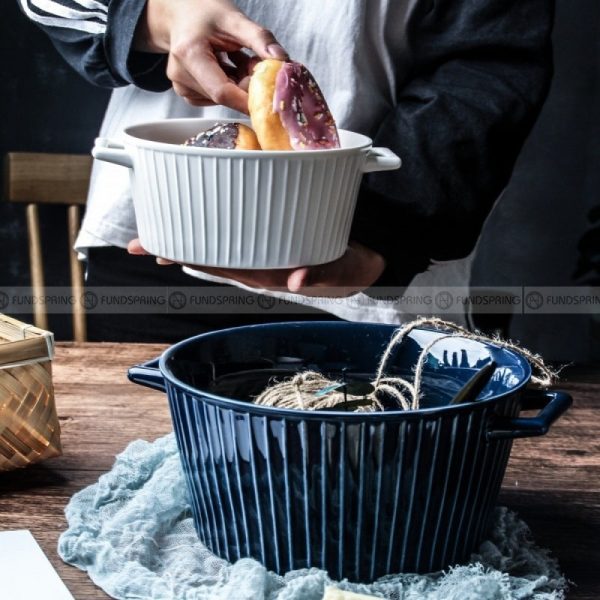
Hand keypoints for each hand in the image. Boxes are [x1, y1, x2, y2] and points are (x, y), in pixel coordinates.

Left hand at [127, 239, 385, 297]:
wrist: (360, 266)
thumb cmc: (346, 266)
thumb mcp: (336, 269)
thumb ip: (318, 273)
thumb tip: (297, 281)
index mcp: (265, 270)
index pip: (217, 262)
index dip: (184, 255)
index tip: (153, 251)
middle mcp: (255, 264)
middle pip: (206, 256)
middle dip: (173, 250)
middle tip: (137, 242)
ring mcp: (260, 256)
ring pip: (215, 248)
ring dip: (187, 240)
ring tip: (159, 229)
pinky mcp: (269, 244)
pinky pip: (233, 239)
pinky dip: (211, 231)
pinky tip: (200, 223)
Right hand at [135, 0, 287, 112]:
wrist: (181, 13)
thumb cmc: (204, 12)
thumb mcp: (234, 19)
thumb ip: (260, 39)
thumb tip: (282, 60)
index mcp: (189, 54)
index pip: (222, 92)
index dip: (249, 99)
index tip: (271, 97)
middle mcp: (181, 75)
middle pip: (225, 96)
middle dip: (248, 84)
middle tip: (257, 63)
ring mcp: (183, 87)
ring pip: (224, 98)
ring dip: (240, 83)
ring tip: (239, 59)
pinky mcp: (188, 93)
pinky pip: (218, 98)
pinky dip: (231, 85)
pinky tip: (229, 67)